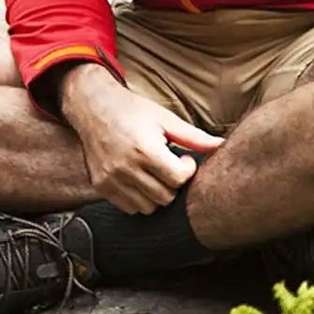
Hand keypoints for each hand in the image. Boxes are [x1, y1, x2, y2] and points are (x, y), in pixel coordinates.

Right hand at [60, 65, 223, 213]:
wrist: (91, 106)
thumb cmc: (131, 110)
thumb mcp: (164, 118)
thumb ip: (193, 137)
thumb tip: (222, 145)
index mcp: (143, 149)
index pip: (178, 179)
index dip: (187, 169)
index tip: (183, 158)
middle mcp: (125, 167)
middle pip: (166, 197)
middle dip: (173, 184)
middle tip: (169, 167)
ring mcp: (110, 178)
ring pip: (148, 207)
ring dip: (157, 194)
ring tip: (154, 174)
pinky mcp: (100, 185)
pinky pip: (129, 207)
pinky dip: (139, 199)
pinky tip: (139, 180)